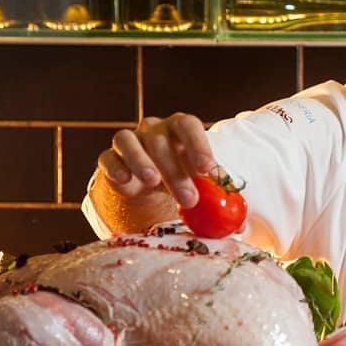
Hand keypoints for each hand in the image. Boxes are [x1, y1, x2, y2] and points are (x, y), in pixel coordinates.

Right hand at [98, 112, 213, 209]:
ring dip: (142, 162)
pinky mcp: (110, 158)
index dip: (198, 144)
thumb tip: (237, 220)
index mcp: (179, 128)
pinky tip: (125, 180)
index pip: (188, 125)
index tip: (207, 169)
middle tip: (189, 199)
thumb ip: (214, 194)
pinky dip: (116, 167)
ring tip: (153, 181)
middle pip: (160, 142)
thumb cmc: (181, 176)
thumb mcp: (198, 182)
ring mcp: (130, 141)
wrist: (147, 185)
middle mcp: (153, 130)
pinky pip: (108, 158)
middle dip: (176, 172)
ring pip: (130, 142)